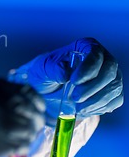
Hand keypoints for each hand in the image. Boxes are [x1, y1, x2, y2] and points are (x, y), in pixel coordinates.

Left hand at [8, 38, 122, 123]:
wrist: (47, 90)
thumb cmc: (45, 74)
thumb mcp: (43, 69)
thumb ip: (53, 68)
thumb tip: (66, 73)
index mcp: (85, 47)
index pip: (95, 54)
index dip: (88, 68)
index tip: (74, 81)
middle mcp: (102, 59)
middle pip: (110, 72)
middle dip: (92, 88)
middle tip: (75, 98)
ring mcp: (109, 76)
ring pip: (114, 88)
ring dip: (96, 101)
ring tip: (77, 107)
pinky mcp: (111, 92)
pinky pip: (115, 101)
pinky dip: (101, 107)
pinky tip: (85, 109)